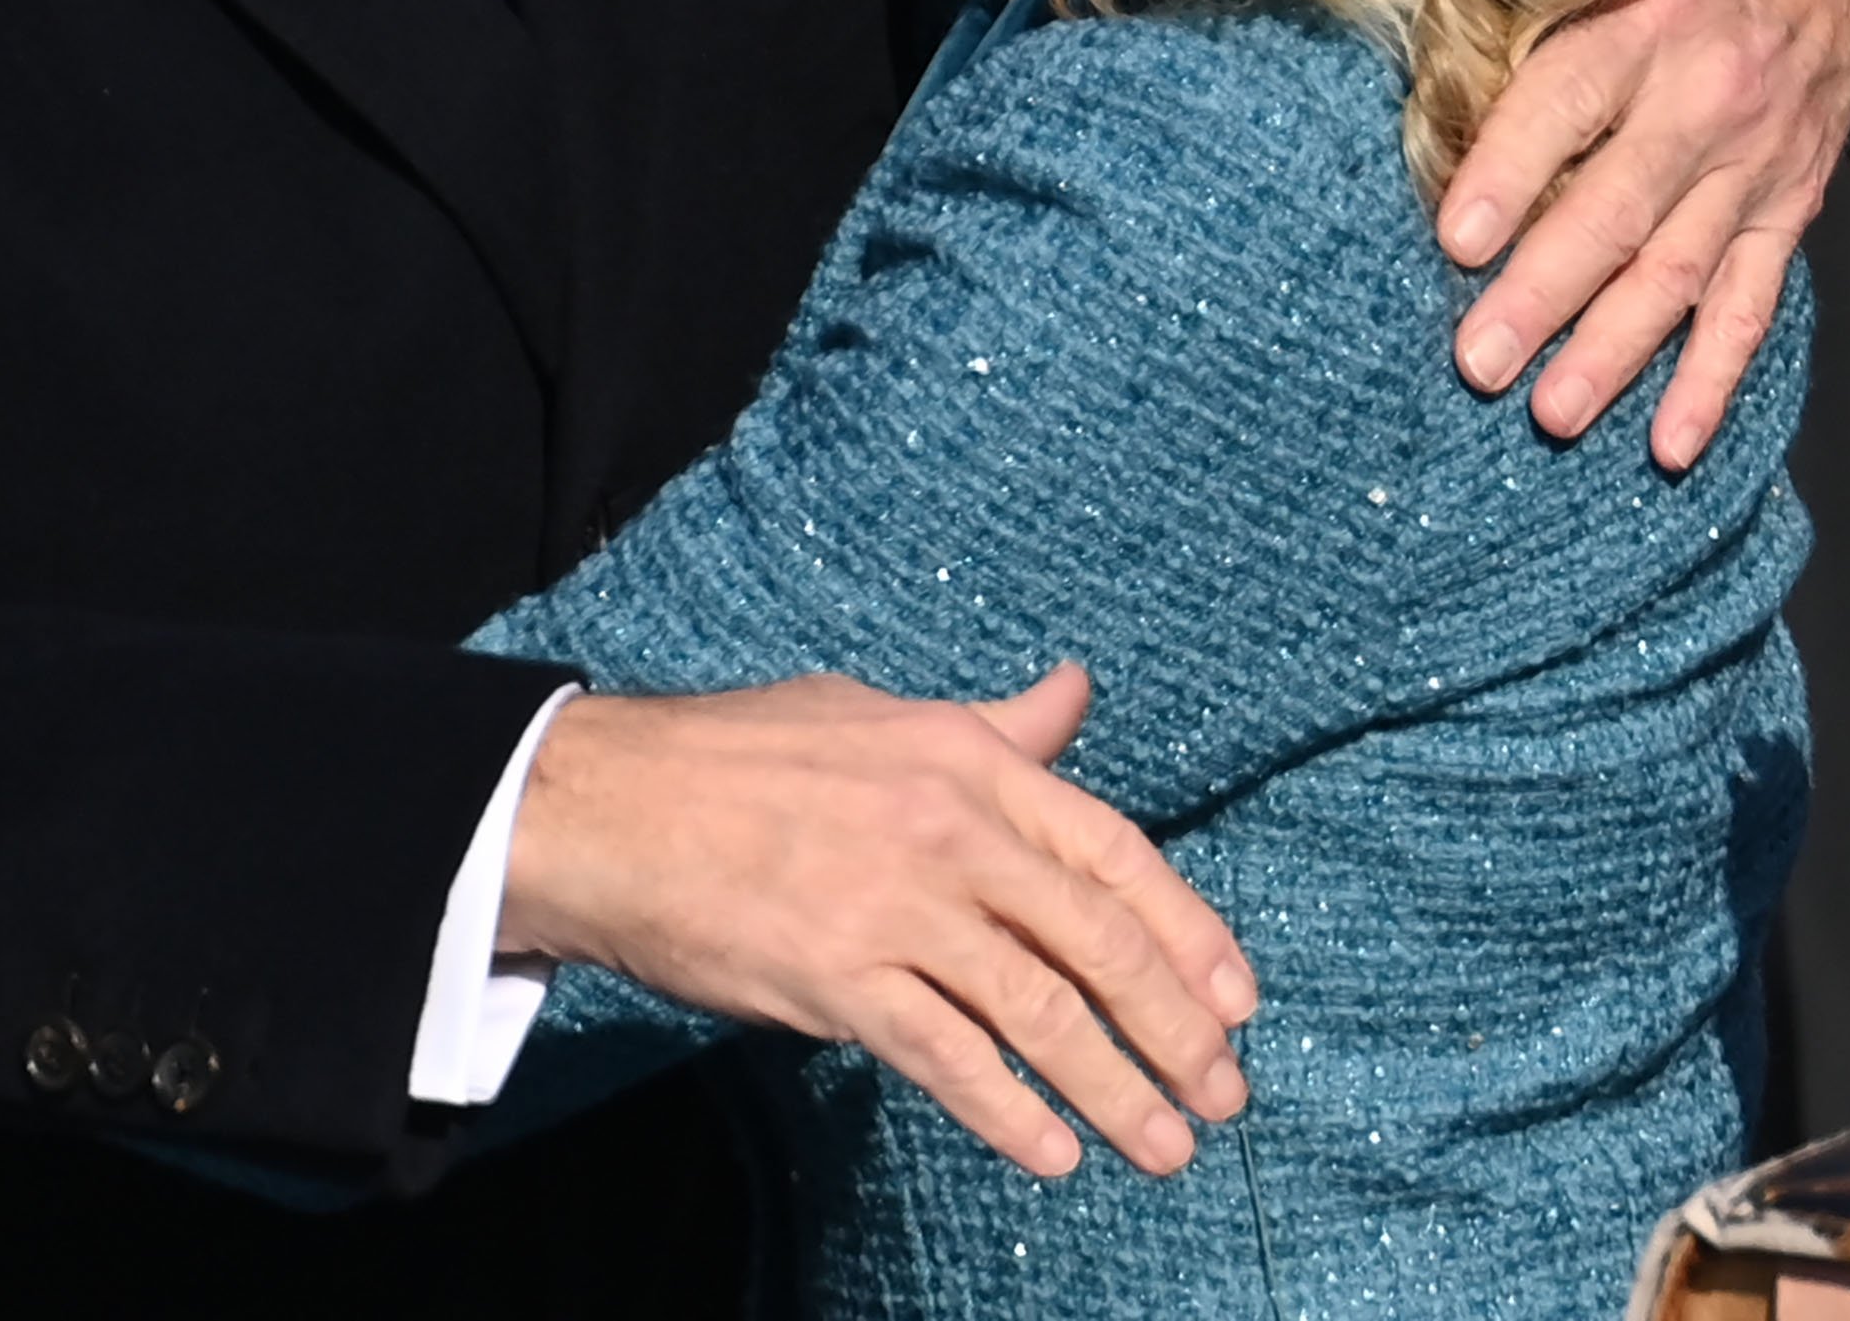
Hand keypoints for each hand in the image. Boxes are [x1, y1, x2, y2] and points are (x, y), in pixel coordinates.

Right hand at [498, 665, 1257, 1180]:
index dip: (1190, 932)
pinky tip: (1052, 1155)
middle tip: (1222, 1095)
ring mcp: (896, 909)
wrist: (611, 804)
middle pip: (1097, 944)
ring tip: (1165, 1146)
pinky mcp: (839, 980)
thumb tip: (1074, 694)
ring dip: (1115, 1091)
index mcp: (970, 761)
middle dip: (1174, 1031)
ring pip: (1039, 1015)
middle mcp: (951, 833)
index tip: (1238, 1000)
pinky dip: (1010, 1116)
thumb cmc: (745, 755)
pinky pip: (949, 1061)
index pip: (1116, 853)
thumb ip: (994, 729)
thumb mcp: (882, 716)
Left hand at [1440, 0, 1849, 468]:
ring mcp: (1757, 160)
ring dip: (1615, 350)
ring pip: (1679, 270)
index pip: (1570, 102)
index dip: (1511, 170)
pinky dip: (1715, 377)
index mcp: (1649, 19)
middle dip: (1546, 292)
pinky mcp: (1791, 203)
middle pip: (1618, 208)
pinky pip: (1754, 301)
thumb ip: (1536, 4)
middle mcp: (1708, 97)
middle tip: (1480, 359)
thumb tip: (1427, 80)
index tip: (1457, 238)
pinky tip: (1672, 443)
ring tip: (1554, 411)